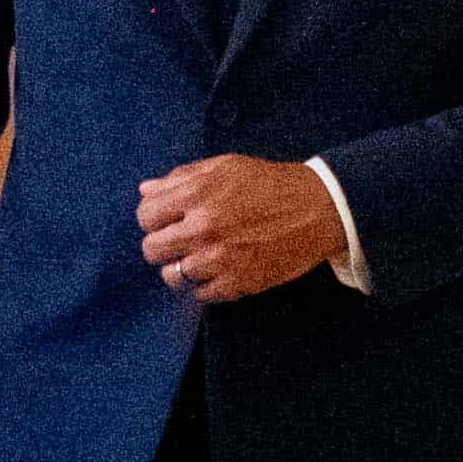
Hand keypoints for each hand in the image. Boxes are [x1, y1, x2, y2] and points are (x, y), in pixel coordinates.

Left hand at [137, 157, 344, 302]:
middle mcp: (204, 228)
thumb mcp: (224, 167)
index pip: (145, 216)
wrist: (317, 209)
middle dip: (162, 244)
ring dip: (181, 267)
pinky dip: (204, 284)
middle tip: (179, 240)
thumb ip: (182, 178)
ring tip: (198, 257)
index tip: (166, 219)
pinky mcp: (238, 283)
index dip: (153, 217)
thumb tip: (146, 189)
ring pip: (172, 276)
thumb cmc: (269, 184)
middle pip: (152, 249)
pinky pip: (200, 294)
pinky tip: (217, 270)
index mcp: (197, 195)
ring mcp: (220, 259)